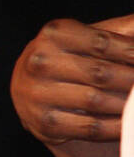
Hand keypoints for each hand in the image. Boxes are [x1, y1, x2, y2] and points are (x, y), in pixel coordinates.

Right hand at [11, 16, 133, 144]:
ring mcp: (38, 93)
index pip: (103, 43)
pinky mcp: (45, 123)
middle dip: (132, 81)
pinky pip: (91, 127)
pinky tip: (129, 123)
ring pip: (96, 101)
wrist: (33, 92)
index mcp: (54, 34)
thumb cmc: (72, 60)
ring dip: (127, 105)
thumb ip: (125, 29)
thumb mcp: (91, 38)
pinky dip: (116, 127)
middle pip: (101, 73)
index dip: (133, 53)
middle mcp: (40, 61)